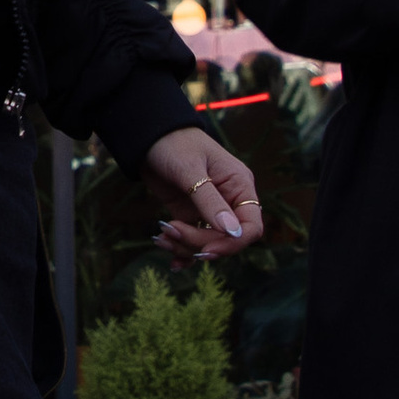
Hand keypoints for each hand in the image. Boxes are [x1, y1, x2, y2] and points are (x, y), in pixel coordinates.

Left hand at [146, 127, 264, 261]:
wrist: (147, 136)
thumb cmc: (174, 144)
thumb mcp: (191, 171)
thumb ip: (210, 202)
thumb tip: (233, 233)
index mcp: (239, 186)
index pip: (250, 227)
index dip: (232, 243)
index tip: (206, 249)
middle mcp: (229, 200)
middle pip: (226, 239)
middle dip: (199, 243)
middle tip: (171, 233)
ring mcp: (209, 209)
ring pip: (208, 243)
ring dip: (185, 248)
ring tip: (161, 238)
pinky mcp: (190, 213)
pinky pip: (193, 240)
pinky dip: (183, 252)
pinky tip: (173, 262)